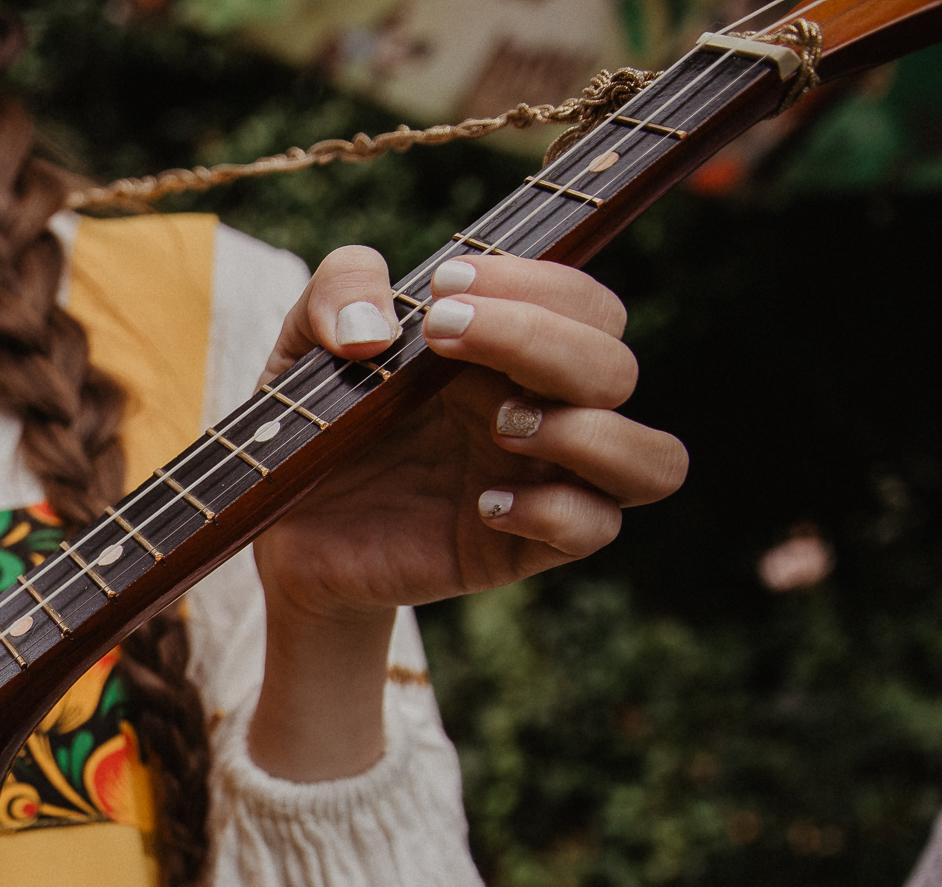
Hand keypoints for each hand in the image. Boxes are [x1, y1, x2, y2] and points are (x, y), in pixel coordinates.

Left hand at [255, 247, 689, 625]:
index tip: (442, 287)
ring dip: (588, 431)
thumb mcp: (302, 347)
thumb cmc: (315, 429)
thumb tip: (377, 327)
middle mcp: (546, 410)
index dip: (534, 283)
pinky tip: (482, 502)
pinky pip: (596, 529)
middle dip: (539, 339)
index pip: (584, 303)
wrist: (287, 532)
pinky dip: (553, 509)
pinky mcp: (525, 547)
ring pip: (653, 458)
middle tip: (441, 334)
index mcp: (513, 352)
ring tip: (498, 427)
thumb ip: (334, 294)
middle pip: (617, 364)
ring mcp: (545, 480)